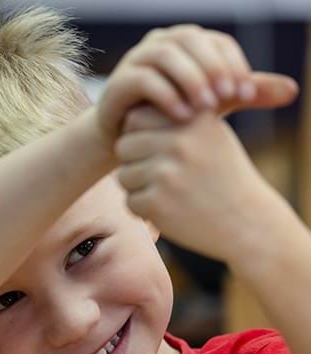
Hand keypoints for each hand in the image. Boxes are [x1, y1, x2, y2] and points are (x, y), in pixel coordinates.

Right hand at [97, 24, 295, 141]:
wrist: (129, 139)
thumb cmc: (175, 117)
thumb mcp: (216, 103)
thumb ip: (248, 94)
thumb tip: (293, 90)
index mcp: (188, 43)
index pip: (218, 43)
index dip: (234, 65)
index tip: (246, 94)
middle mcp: (161, 43)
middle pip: (191, 41)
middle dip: (213, 68)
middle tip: (227, 97)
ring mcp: (136, 59)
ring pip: (166, 56)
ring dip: (190, 80)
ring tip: (205, 108)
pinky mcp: (119, 81)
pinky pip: (144, 80)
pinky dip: (166, 96)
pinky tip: (182, 118)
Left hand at [114, 110, 284, 262]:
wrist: (249, 222)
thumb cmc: (224, 177)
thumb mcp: (210, 137)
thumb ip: (176, 119)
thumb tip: (128, 113)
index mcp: (192, 120)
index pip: (135, 118)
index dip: (140, 136)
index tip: (158, 151)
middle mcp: (180, 143)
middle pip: (123, 146)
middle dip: (135, 163)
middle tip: (162, 177)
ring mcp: (167, 174)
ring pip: (123, 175)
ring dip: (139, 188)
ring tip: (171, 193)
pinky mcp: (158, 203)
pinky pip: (130, 202)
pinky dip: (145, 210)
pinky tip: (172, 210)